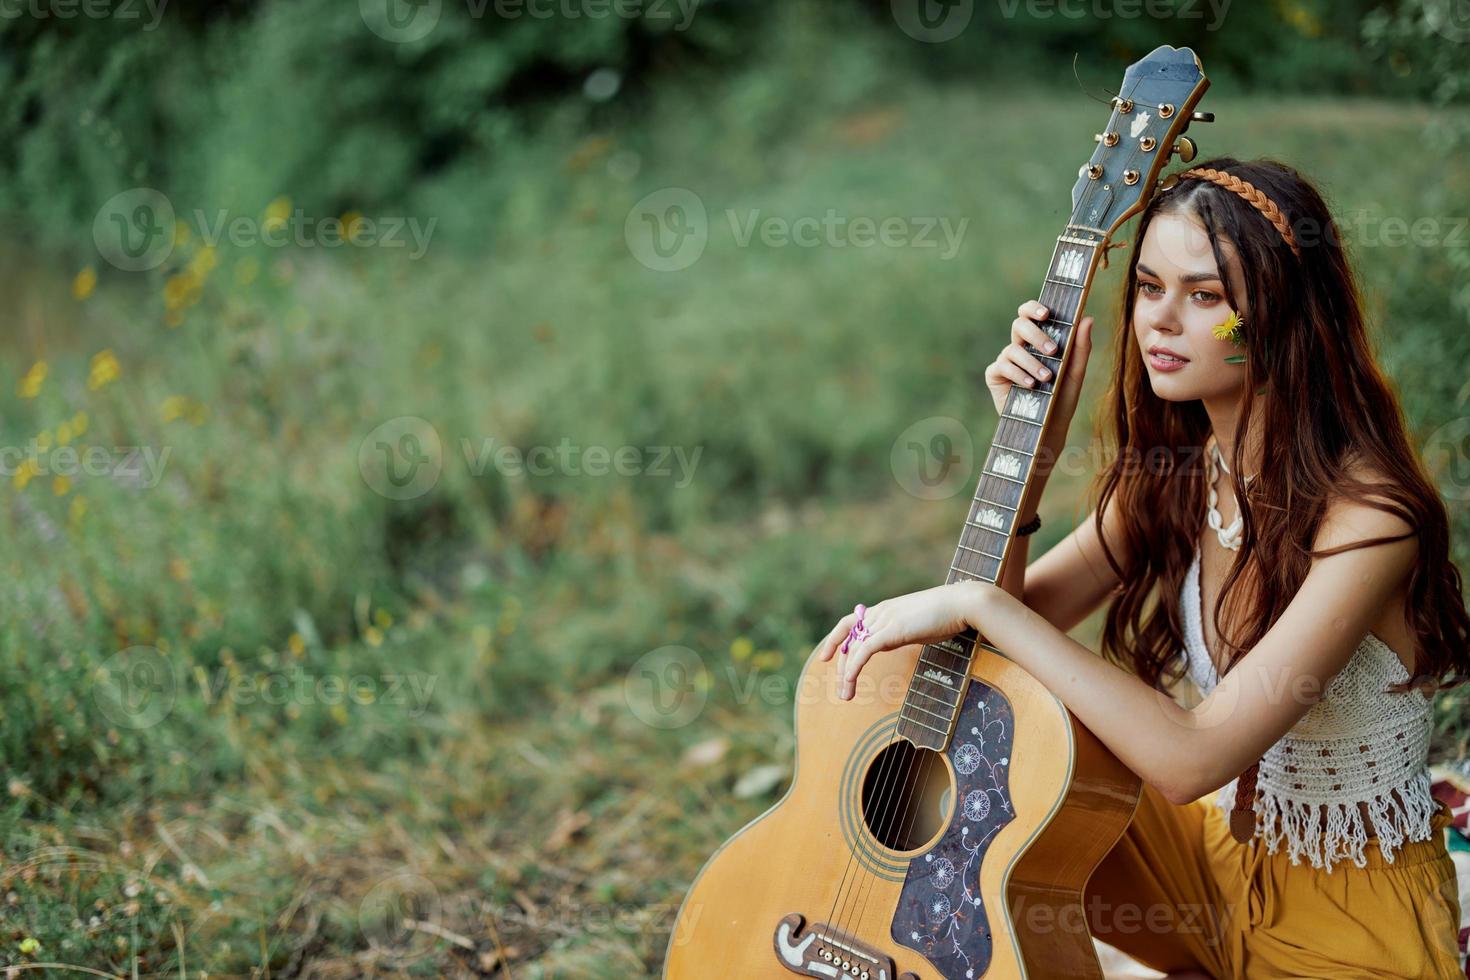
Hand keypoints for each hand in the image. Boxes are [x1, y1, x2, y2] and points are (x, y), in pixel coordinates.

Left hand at [815, 582, 994, 700]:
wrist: (962, 603)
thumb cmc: (947, 614)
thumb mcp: (916, 624)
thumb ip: (900, 631)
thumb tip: (893, 641)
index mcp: (884, 610)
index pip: (850, 623)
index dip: (835, 639)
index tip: (827, 657)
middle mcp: (880, 613)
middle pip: (848, 639)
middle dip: (840, 666)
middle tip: (840, 690)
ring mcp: (885, 620)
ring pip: (853, 648)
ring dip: (846, 675)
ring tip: (846, 696)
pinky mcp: (893, 630)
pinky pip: (865, 650)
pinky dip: (854, 666)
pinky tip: (849, 680)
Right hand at [983, 299, 1093, 478]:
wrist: (1050, 428)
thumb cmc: (1063, 398)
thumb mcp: (1075, 372)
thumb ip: (1081, 347)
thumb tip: (1088, 318)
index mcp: (1037, 339)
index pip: (1030, 314)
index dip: (1033, 308)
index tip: (1046, 314)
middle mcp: (1020, 346)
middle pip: (1018, 324)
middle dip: (1036, 335)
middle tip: (1053, 350)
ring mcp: (1006, 360)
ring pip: (1013, 349)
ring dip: (1032, 363)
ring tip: (1046, 378)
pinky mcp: (995, 376)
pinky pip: (1002, 366)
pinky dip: (1018, 375)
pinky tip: (1031, 386)